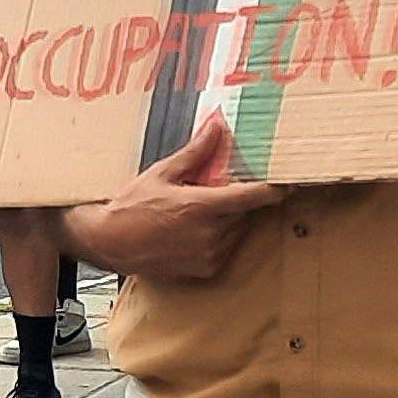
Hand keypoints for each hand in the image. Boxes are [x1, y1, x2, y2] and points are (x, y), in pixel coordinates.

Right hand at [62, 116, 278, 281]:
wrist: (108, 243)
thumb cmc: (130, 206)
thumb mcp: (162, 173)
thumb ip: (195, 153)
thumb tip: (216, 127)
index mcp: (203, 207)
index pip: (252, 197)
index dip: (275, 189)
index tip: (289, 182)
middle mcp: (210, 234)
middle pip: (243, 213)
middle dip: (236, 200)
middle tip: (215, 191)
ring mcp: (208, 256)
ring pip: (235, 231)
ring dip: (226, 220)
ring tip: (196, 211)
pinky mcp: (203, 270)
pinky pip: (224, 249)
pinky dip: (217, 238)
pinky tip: (192, 230)